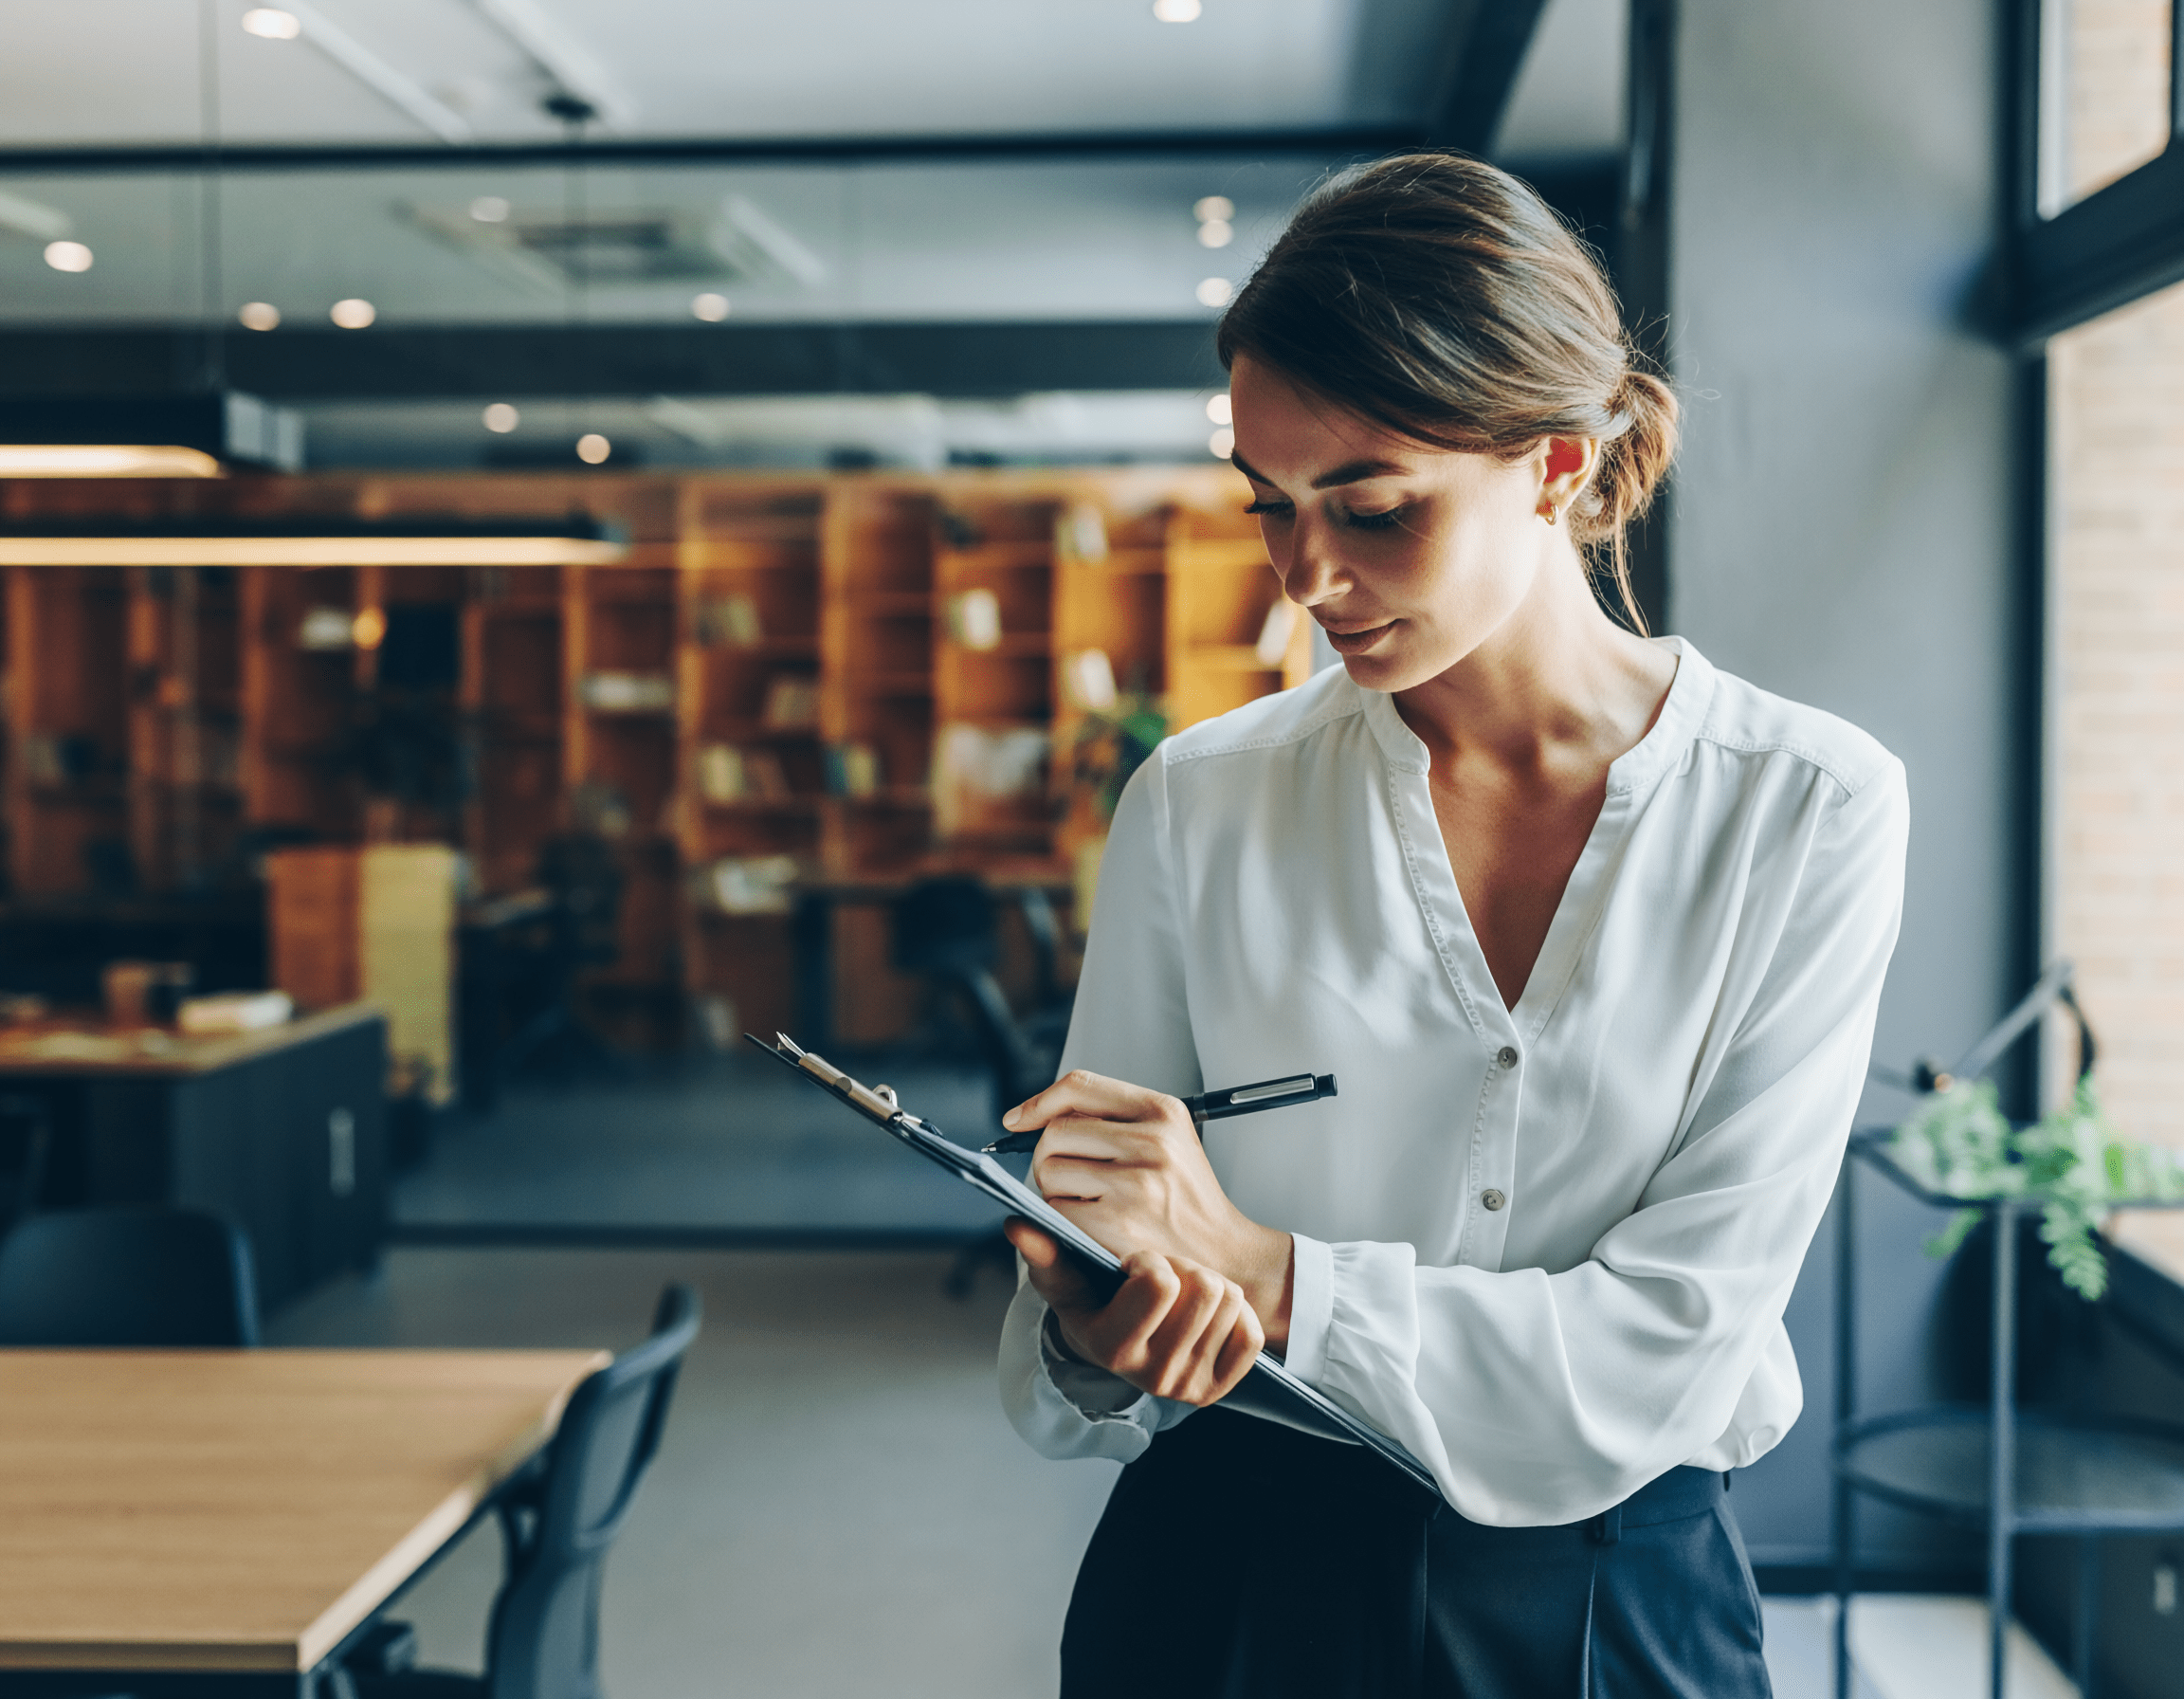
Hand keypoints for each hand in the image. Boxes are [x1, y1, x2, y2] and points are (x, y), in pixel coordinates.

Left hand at [1003, 1069, 1292, 1350]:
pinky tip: (1090, 1227)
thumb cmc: (1185, 1196)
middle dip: (1048, 1157)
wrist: (1228, 1254)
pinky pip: (1056, 1210)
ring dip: (1053, 1191)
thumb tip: (1028, 1116)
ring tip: (1087, 1203)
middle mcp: (1153, 1141)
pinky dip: (1060, 1221)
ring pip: (1049, 1171)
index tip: (1017, 1120)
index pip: (1080, 1086)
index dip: (1040, 1101)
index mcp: (1163, 1111)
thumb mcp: (1168, 1137)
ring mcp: (1136, 1183)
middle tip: (1069, 1179)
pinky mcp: (1118, 1223)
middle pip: (1056, 1132)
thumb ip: (1112, 1117)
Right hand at [1005, 1220, 1263, 1405]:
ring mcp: (1187, 1389)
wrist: (1119, 1350)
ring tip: (1182, 1294)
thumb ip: (1045, 1254)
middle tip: (1164, 1276)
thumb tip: (1017, 1225)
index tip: (1134, 1265)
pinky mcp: (1218, 1390)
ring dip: (1210, 1284)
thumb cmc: (1093, 1306)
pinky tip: (1205, 1317)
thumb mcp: (1065, 1282)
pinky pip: (1251, 1332)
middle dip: (1186, 1268)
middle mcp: (1152, 1378)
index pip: (1161, 1282)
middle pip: (1207, 1288)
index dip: (1151, 1260)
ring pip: (1231, 1301)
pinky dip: (1235, 1315)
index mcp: (1112, 1348)